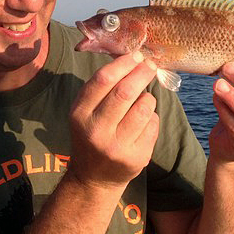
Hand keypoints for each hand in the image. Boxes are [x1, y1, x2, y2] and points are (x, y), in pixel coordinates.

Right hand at [68, 52, 159, 189]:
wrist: (94, 178)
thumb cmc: (92, 134)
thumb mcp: (84, 111)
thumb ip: (101, 87)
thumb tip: (130, 58)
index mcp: (80, 114)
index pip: (103, 80)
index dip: (123, 64)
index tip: (136, 55)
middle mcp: (96, 131)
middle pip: (125, 92)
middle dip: (142, 74)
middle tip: (150, 66)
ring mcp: (117, 147)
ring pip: (144, 108)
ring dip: (148, 97)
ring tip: (143, 100)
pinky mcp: (136, 158)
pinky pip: (153, 125)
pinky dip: (152, 117)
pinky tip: (143, 123)